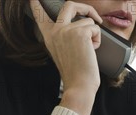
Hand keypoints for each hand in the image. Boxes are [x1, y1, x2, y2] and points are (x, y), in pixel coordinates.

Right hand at [29, 0, 102, 114]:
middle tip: (95, 17)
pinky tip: (92, 51)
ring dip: (94, 35)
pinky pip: (96, 28)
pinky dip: (98, 39)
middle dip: (86, 8)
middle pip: (69, 5)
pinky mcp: (80, 33)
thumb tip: (80, 27)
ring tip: (89, 50)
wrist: (79, 85)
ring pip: (88, 21)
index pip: (40, 15)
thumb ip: (64, 38)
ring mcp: (67, 30)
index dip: (37, 5)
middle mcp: (56, 30)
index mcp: (49, 36)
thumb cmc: (75, 73)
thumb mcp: (62, 52)